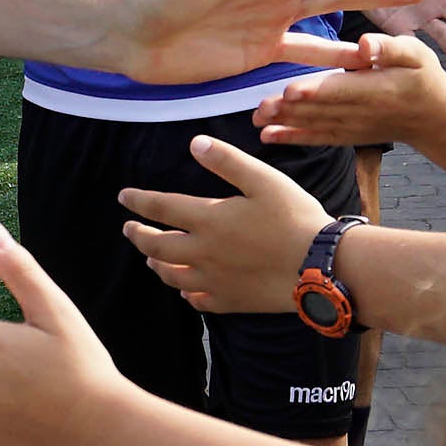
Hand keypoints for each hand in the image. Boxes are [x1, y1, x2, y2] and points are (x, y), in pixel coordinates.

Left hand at [119, 134, 332, 315]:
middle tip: (128, 229)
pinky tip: (187, 293)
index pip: (162, 208)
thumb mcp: (264, 179)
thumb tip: (195, 143)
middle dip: (139, 237)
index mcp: (209, 220)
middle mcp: (204, 253)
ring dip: (158, 265)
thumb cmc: (295, 218)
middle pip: (158, 247)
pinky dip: (187, 295)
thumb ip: (227, 161)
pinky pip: (200, 301)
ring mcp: (216, 281)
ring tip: (150, 260)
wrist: (321, 267)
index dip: (139, 201)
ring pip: (173, 277)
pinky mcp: (232, 301)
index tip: (124, 197)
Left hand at [253, 28, 445, 152]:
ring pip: (315, 125)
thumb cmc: (423, 77)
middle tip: (261, 107)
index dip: (315, 91)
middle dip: (289, 110)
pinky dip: (293, 138)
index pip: (341, 89)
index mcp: (377, 88)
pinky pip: (318, 138)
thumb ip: (391, 48)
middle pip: (320, 110)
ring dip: (285, 124)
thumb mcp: (417, 55)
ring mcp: (353, 127)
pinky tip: (268, 136)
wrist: (433, 118)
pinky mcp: (347, 135)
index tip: (290, 91)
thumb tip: (365, 44)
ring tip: (258, 119)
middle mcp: (361, 111)